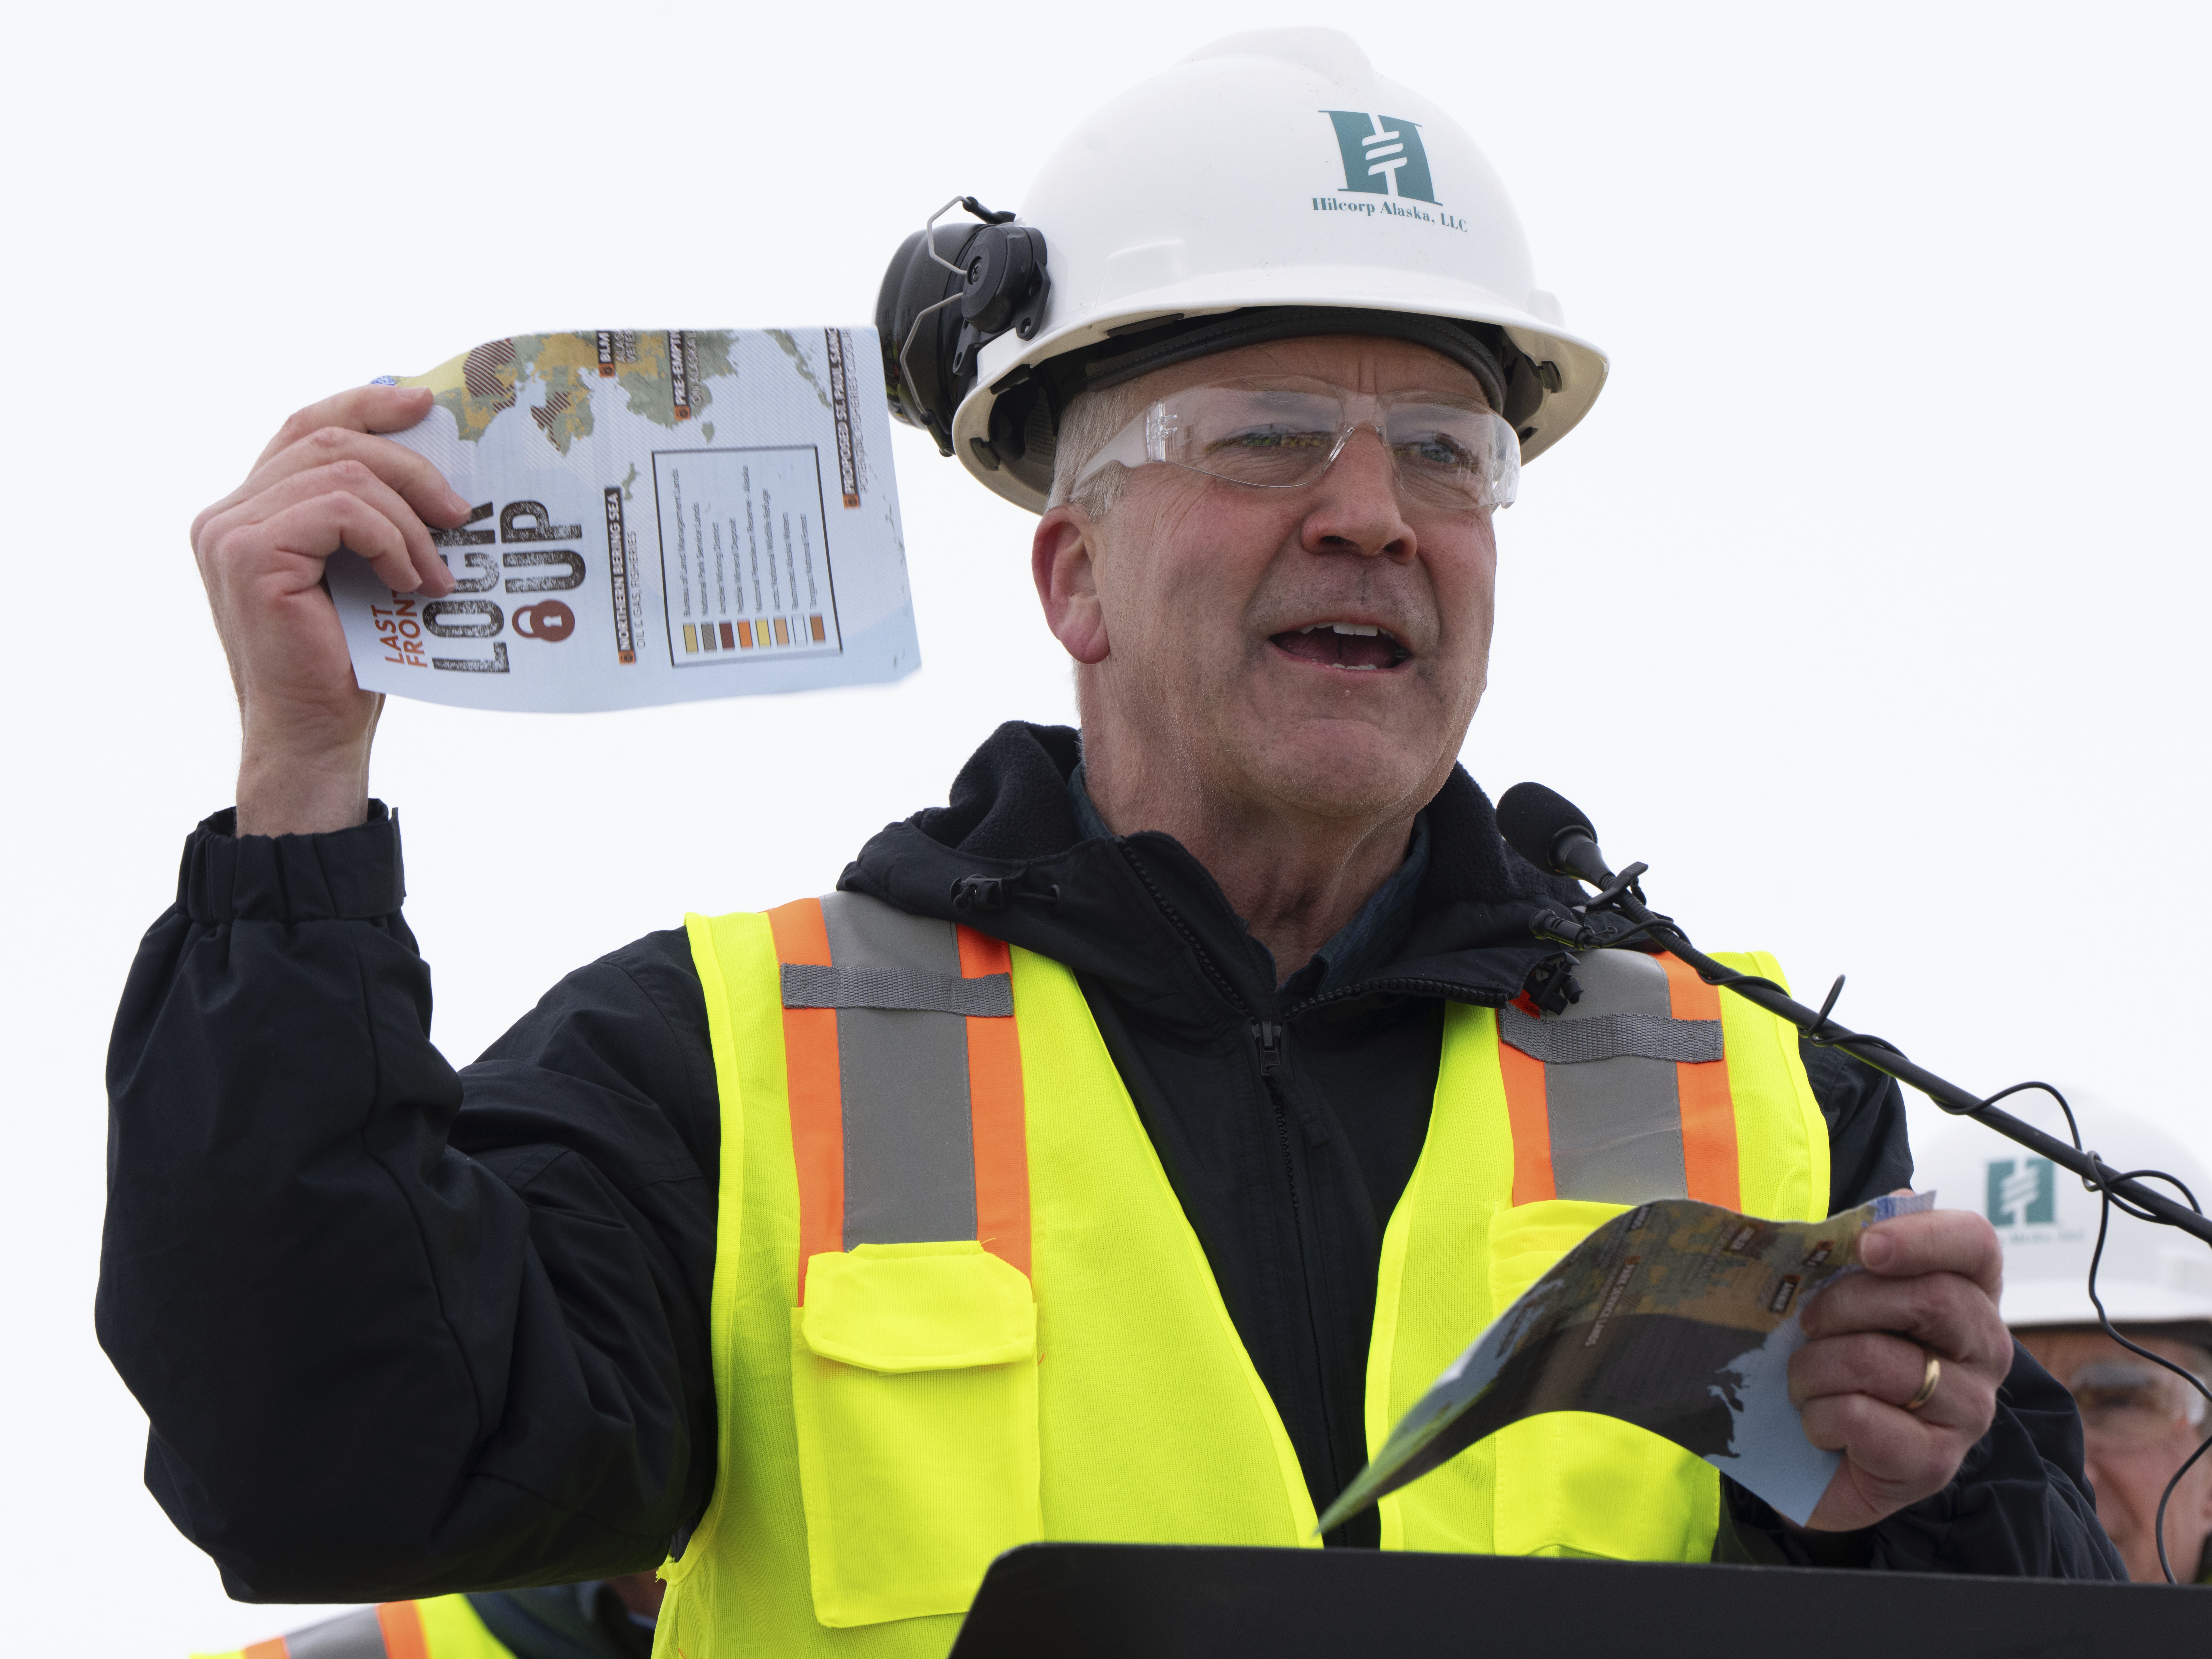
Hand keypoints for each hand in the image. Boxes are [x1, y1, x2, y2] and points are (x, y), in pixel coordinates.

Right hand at [191, 386, 467, 833]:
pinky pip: (338, 511)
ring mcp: (230, 531)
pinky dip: (389, 539)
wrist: (316, 734)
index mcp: (250, 511)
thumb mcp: (365, 570)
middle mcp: (227, 514)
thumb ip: (370, 515)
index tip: (424, 403)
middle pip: (330, 441)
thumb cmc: (348, 661)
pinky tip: (410, 580)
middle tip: (462, 511)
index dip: (364, 402)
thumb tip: (431, 460)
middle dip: (407, 466)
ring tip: (438, 570)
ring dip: (408, 518)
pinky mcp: (249, 554)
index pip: (307, 427)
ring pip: (342, 474)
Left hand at [1792, 1206, 2010, 1530]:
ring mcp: (1969, 1410)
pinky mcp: (1934, 1462)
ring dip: (1814, 1367)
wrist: (1829, 1462)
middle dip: (1843, 1305)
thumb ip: (1853, 1254)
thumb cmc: (1838, 1360)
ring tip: (1804, 1381)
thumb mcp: (1845, 1299)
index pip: (1975, 1243)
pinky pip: (1857, 1416)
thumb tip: (1854, 1223)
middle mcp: (1985, 1350)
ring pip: (1876, 1359)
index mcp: (1970, 1293)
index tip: (1866, 1246)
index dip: (1922, 1236)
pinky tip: (1821, 1425)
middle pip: (1929, 1299)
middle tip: (1807, 1324)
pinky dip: (1818, 1416)